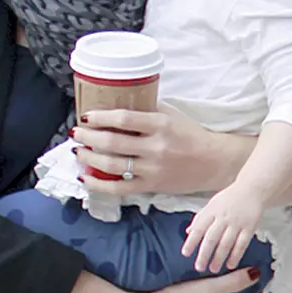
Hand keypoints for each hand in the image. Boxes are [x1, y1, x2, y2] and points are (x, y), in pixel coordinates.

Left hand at [73, 106, 253, 195]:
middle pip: (112, 143)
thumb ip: (147, 111)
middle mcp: (155, 147)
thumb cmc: (192, 135)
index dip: (101, 117)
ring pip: (112, 165)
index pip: (124, 119)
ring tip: (78, 151)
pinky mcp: (151, 186)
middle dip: (89, 137)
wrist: (214, 162)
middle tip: (77, 132)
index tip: (87, 116)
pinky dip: (99, 184)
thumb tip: (117, 104)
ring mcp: (152, 169)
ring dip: (89, 158)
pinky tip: (85, 177)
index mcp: (160, 125)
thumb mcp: (172, 115)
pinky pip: (119, 188)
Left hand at [181, 184, 263, 272]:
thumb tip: (188, 232)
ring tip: (213, 269)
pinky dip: (235, 256)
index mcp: (212, 211)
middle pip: (211, 238)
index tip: (185, 253)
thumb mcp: (212, 204)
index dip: (191, 241)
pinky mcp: (250, 227)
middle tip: (199, 267)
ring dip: (219, 258)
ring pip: (226, 243)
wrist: (252, 189)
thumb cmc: (230, 198)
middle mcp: (223, 217)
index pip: (199, 228)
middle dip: (204, 254)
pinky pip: (241, 244)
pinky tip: (230, 264)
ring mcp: (237, 222)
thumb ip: (201, 218)